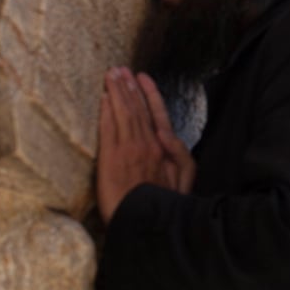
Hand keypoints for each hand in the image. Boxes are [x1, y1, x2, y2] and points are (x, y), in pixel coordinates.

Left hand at [96, 68, 194, 222]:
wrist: (146, 220)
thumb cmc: (166, 201)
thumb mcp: (186, 176)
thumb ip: (179, 151)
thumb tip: (168, 133)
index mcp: (164, 146)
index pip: (155, 113)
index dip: (148, 93)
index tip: (141, 77)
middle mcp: (146, 142)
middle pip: (136, 108)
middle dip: (128, 86)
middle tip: (120, 69)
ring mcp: (127, 147)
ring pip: (122, 112)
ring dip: (117, 92)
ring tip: (111, 75)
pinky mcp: (110, 156)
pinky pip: (108, 127)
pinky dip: (106, 110)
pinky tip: (104, 97)